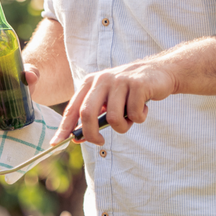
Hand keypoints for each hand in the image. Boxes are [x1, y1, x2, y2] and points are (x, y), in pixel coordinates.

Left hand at [51, 59, 176, 145]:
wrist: (159, 72)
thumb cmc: (129, 91)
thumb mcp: (108, 98)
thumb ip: (93, 115)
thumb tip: (77, 138)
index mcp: (90, 83)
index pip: (73, 108)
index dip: (64, 127)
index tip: (56, 143)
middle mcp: (102, 79)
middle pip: (87, 113)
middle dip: (91, 134)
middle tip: (99, 142)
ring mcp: (120, 81)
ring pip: (113, 118)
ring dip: (123, 126)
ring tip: (131, 118)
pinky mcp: (138, 85)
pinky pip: (135, 114)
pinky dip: (140, 118)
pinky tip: (144, 108)